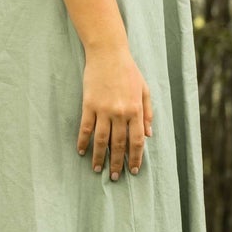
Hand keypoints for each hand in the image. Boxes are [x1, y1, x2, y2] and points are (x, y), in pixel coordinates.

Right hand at [78, 43, 152, 179]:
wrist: (108, 53)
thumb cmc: (128, 71)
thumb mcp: (144, 90)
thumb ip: (147, 113)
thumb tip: (149, 135)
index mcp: (136, 110)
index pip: (137, 141)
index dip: (135, 158)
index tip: (133, 170)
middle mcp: (121, 113)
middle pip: (119, 144)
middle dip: (117, 163)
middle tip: (115, 177)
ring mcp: (104, 110)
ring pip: (101, 140)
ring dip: (100, 157)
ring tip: (98, 169)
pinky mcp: (89, 105)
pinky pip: (86, 128)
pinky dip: (83, 141)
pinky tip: (82, 151)